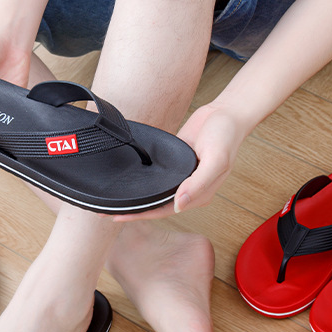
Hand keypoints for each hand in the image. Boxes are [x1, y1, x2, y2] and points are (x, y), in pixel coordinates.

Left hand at [114, 101, 246, 220]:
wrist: (225, 113)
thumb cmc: (226, 136)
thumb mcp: (216, 160)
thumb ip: (199, 183)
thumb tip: (179, 205)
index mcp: (199, 195)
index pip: (165, 211)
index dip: (141, 215)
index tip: (119, 218)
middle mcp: (188, 189)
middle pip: (156, 205)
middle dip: (132, 210)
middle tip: (106, 213)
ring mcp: (181, 177)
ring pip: (154, 192)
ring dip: (135, 197)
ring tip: (112, 201)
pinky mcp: (175, 163)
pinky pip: (156, 176)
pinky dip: (142, 180)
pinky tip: (128, 181)